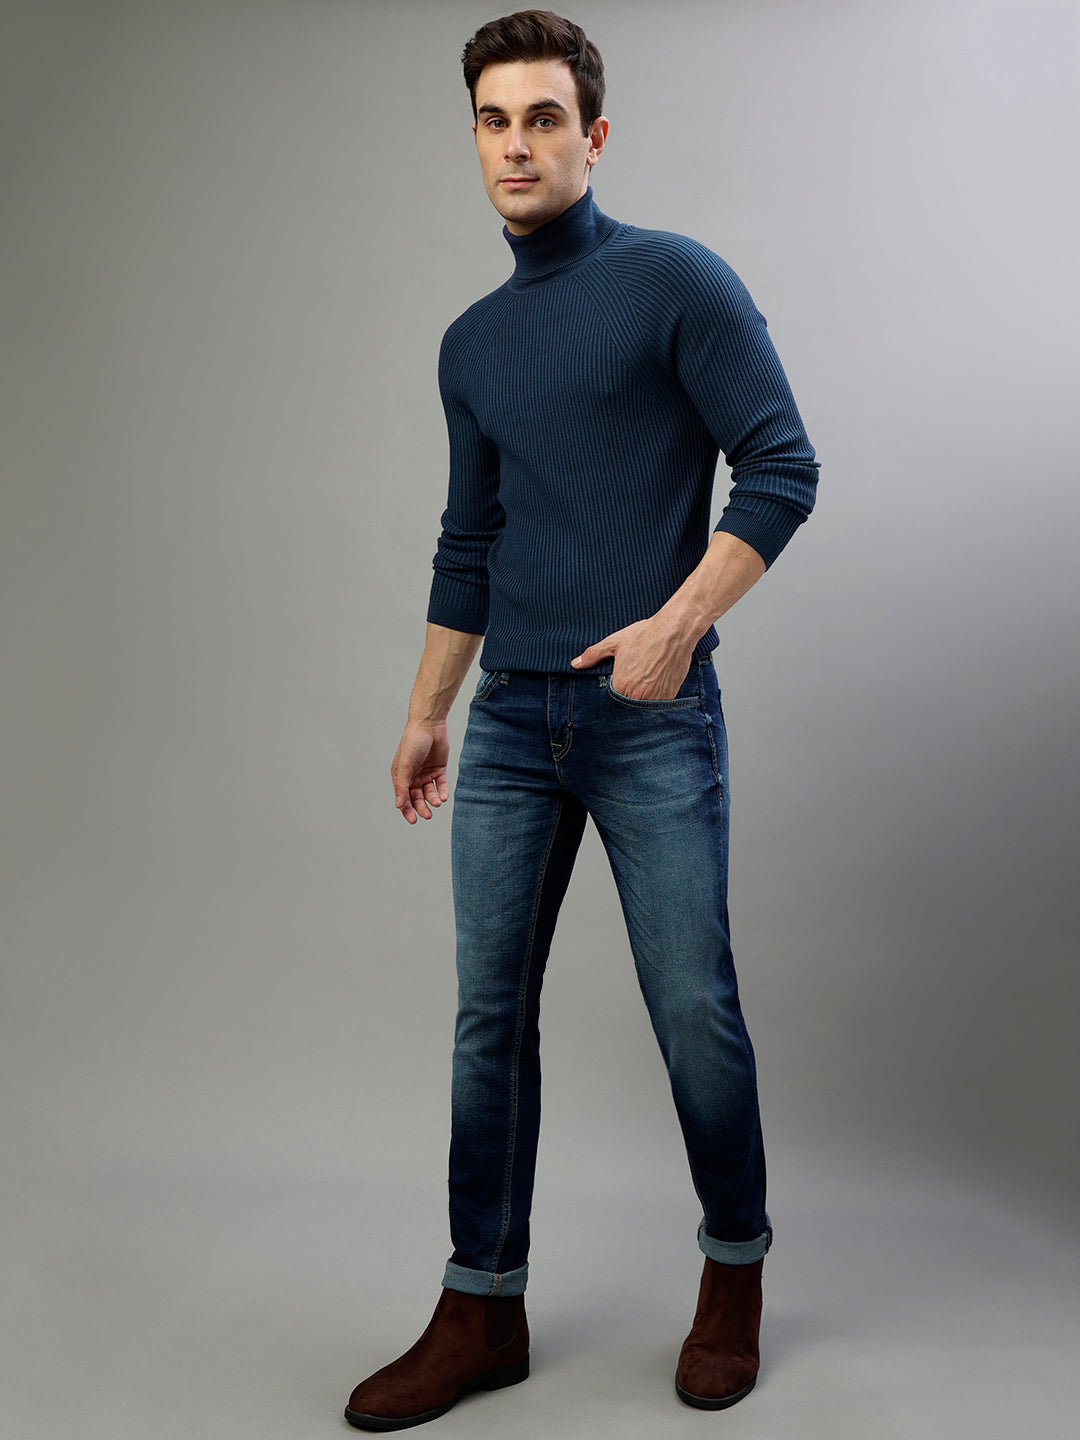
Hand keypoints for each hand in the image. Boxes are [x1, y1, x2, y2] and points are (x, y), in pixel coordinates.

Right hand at [391, 719, 449, 823]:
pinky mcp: (439, 770)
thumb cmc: (413, 742)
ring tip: (437, 802)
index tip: (414, 820)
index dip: (407, 810)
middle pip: (417, 798)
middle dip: (421, 808)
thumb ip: (402, 786)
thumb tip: (398, 805)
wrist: (430, 725)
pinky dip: (442, 792)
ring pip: (429, 793)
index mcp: (400, 776)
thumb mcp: (405, 766)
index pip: (403, 797)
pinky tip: (443, 797)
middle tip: (427, 815)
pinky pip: (440, 785)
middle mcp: (413, 777)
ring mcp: (426, 774)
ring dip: (433, 799)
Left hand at [571, 616, 692, 700]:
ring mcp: (655, 698)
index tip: (621, 684)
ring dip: (643, 700)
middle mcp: (637, 695)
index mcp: (621, 685)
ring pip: (644, 707)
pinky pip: (660, 705)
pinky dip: (657, 698)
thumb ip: (593, 655)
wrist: (674, 632)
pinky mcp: (670, 696)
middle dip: (629, 697)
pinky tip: (657, 683)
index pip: (612, 699)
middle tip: (635, 681)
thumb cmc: (644, 635)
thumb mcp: (615, 642)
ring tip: (647, 682)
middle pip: (628, 705)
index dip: (615, 692)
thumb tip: (575, 664)